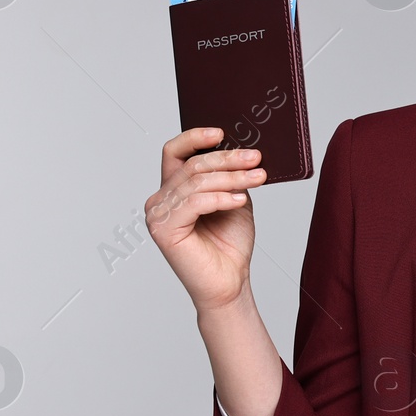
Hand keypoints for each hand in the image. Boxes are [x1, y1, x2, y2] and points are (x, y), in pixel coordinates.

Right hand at [146, 127, 268, 311]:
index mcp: (173, 190)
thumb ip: (229, 177)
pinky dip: (220, 197)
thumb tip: (242, 150)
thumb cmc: (229, 244)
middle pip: (191, 165)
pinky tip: (240, 200)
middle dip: (227, 159)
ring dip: (231, 177)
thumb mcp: (233, 199)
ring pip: (195, 181)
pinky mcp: (163, 230)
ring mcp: (158, 215)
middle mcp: (160, 200)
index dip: (194, 138)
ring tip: (258, 177)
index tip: (221, 132)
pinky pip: (194, 202)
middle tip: (255, 157)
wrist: (230, 283)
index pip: (174, 152)